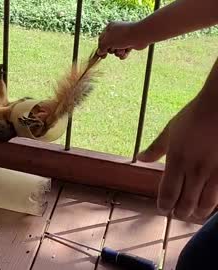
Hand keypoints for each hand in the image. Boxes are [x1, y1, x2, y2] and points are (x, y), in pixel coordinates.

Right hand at [97, 21, 149, 59]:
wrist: (140, 35)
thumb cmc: (122, 36)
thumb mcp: (108, 41)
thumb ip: (102, 47)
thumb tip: (99, 53)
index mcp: (110, 28)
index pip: (101, 39)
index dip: (100, 47)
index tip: (101, 55)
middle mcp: (116, 32)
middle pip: (108, 46)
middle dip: (111, 50)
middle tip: (114, 49)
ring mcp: (123, 38)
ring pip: (116, 50)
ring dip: (118, 52)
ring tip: (122, 50)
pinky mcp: (130, 44)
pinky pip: (123, 52)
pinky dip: (124, 54)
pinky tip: (126, 53)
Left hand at [137, 94, 217, 219]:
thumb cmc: (195, 115)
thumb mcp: (170, 130)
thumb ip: (155, 148)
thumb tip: (140, 158)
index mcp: (176, 160)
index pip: (168, 192)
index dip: (164, 205)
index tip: (163, 209)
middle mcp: (194, 169)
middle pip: (185, 202)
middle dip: (180, 212)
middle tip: (178, 214)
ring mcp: (214, 171)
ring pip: (205, 203)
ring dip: (198, 212)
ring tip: (194, 215)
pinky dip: (214, 204)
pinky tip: (210, 205)